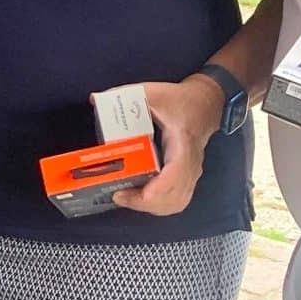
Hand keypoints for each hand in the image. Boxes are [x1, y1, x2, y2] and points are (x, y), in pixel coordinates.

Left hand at [112, 76, 224, 216]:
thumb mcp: (153, 92)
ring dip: (149, 207)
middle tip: (118, 194)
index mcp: (182, 144)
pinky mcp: (189, 178)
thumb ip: (124, 95)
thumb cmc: (181, 100)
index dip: (152, 190)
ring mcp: (192, 174)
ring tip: (126, 198)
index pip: (173, 175)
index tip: (126, 192)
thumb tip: (94, 100)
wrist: (206, 104)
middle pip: (172, 197)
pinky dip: (158, 206)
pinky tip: (140, 198)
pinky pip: (177, 201)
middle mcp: (190, 165)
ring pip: (175, 203)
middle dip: (143, 203)